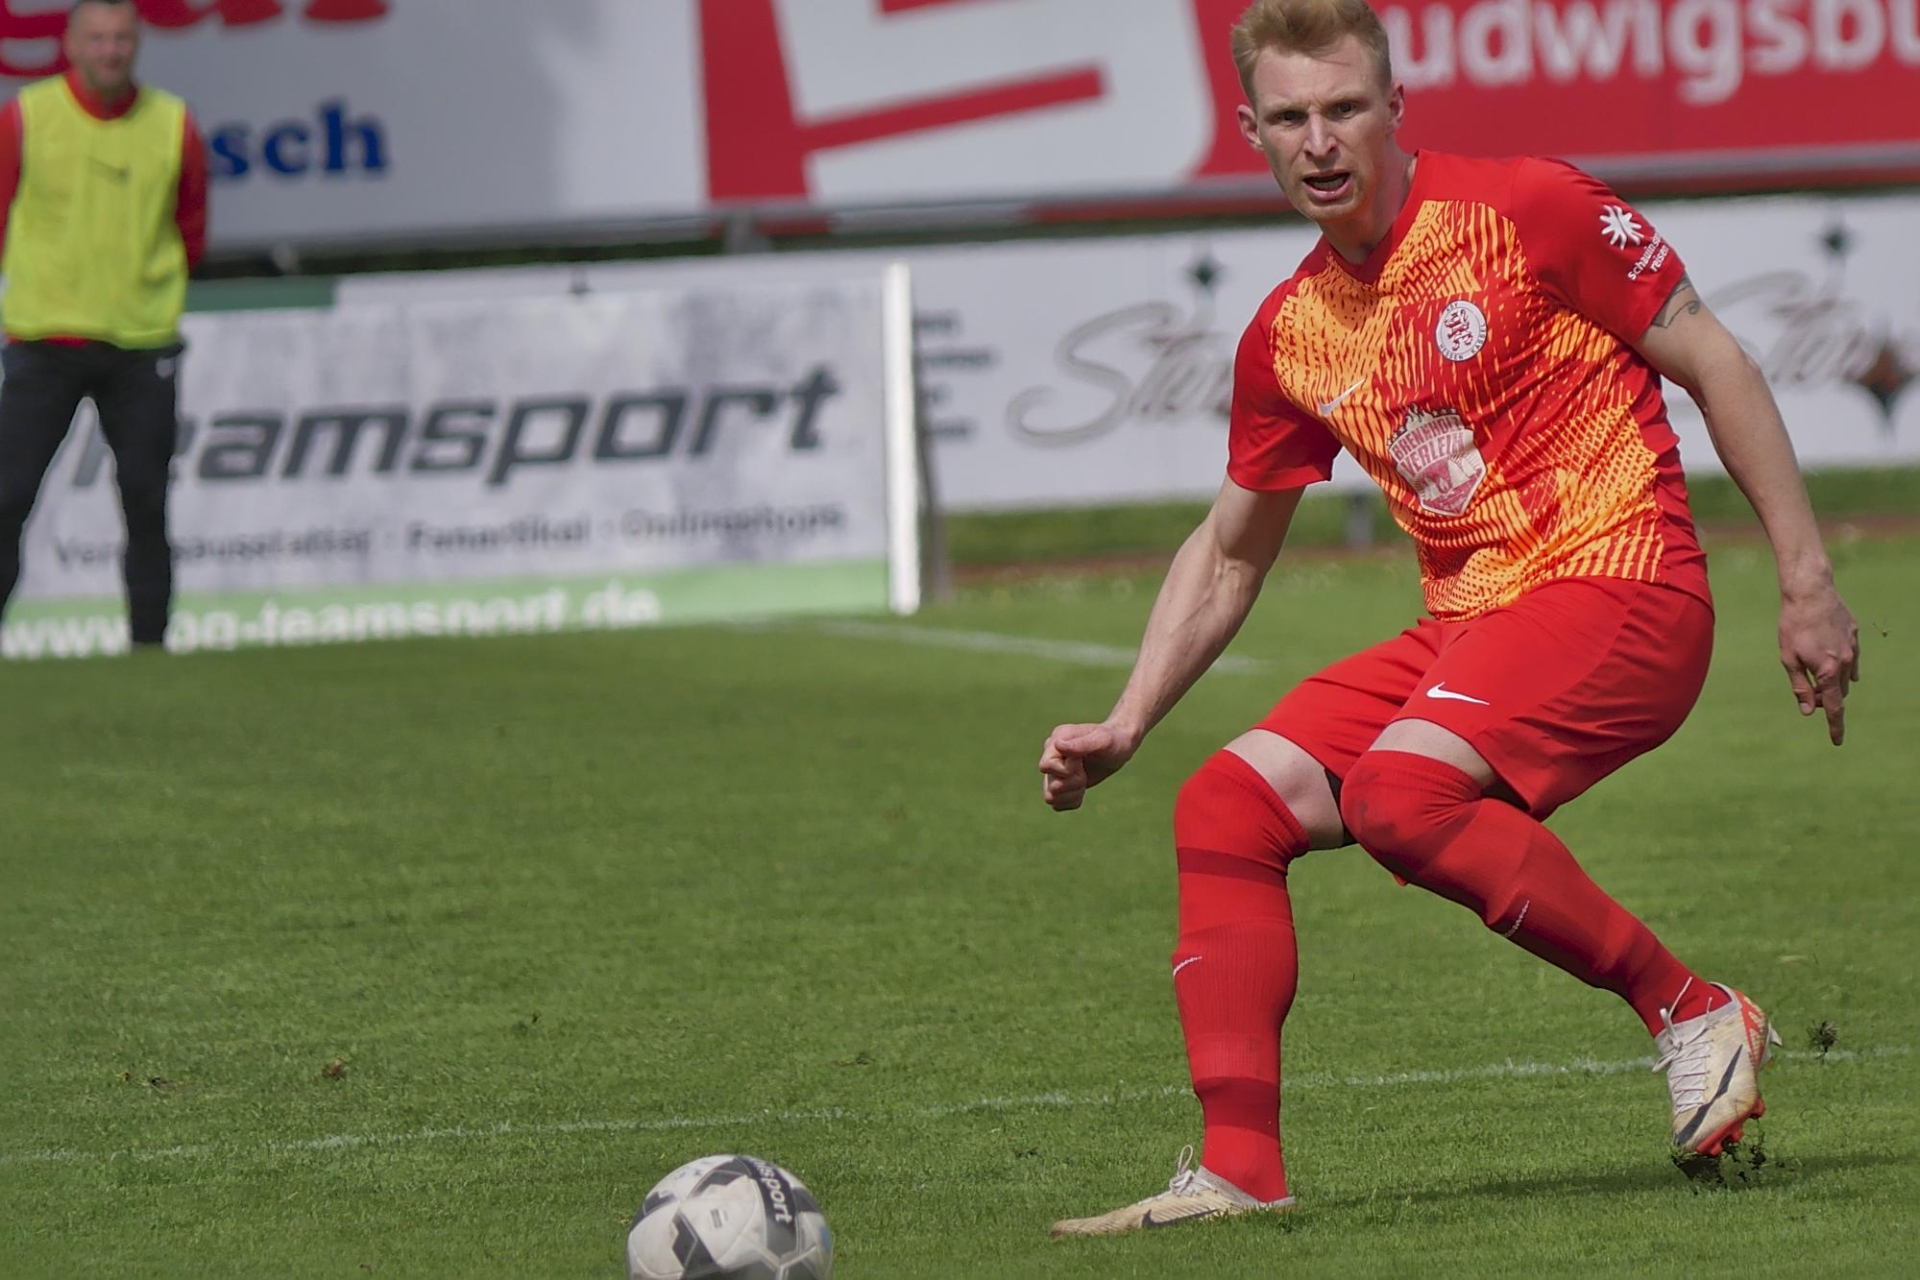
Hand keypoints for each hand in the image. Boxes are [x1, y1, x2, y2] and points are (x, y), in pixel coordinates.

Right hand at [1038, 721, 1139, 810]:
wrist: (1120, 747)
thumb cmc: (1113, 740)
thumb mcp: (1102, 740)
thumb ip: (1081, 744)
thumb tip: (1058, 745)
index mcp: (1057, 739)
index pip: (1046, 765)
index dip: (1065, 771)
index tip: (1081, 763)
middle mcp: (1051, 755)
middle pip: (1050, 785)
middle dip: (1072, 784)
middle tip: (1084, 774)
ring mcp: (1054, 770)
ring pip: (1051, 797)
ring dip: (1071, 794)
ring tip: (1083, 781)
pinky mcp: (1061, 784)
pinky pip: (1057, 804)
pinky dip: (1071, 801)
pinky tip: (1082, 790)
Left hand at [1780, 584, 1859, 744]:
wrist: (1810, 592)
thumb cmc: (1793, 625)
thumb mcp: (1788, 658)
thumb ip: (1800, 686)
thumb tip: (1808, 711)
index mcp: (1828, 671)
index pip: (1833, 706)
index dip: (1834, 725)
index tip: (1837, 741)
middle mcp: (1845, 662)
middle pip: (1837, 691)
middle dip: (1824, 696)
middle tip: (1806, 691)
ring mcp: (1853, 648)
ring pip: (1846, 675)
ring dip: (1832, 679)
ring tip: (1813, 667)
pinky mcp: (1854, 635)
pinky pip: (1851, 658)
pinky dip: (1840, 663)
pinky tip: (1830, 657)